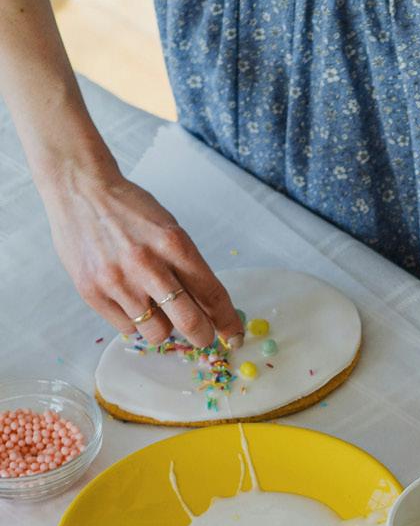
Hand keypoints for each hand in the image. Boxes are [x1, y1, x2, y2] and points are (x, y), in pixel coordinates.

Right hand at [41, 163, 240, 346]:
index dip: (227, 322)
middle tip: (201, 335)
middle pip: (189, 322)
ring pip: (157, 333)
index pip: (212, 294)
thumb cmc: (130, 210)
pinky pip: (127, 328)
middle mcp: (147, 265)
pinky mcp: (92, 292)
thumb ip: (188, 267)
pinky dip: (133, 320)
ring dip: (162, 326)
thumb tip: (210, 310)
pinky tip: (126, 297)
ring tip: (152, 304)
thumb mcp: (169, 230)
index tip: (235, 337)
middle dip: (202, 336)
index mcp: (173, 245)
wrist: (79, 189)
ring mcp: (117, 281)